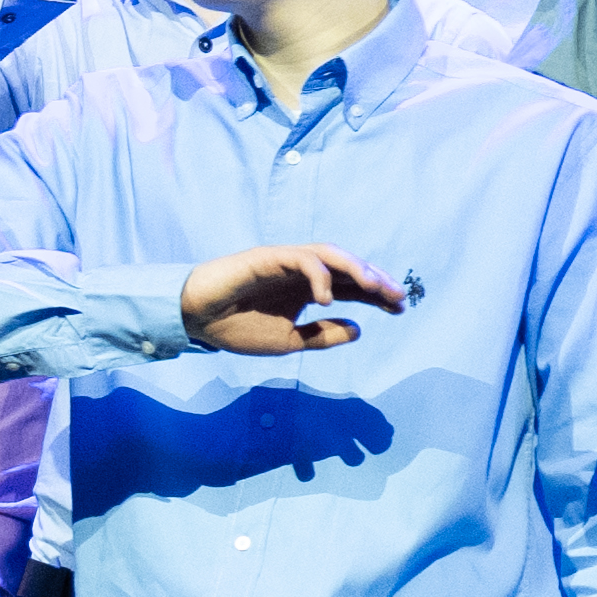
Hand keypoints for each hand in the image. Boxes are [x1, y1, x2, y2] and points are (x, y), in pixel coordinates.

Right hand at [180, 245, 408, 352]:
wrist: (195, 320)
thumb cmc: (235, 328)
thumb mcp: (288, 342)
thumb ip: (322, 336)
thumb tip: (359, 330)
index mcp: (307, 290)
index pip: (351, 288)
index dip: (377, 296)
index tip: (400, 310)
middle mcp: (302, 272)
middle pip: (348, 268)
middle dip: (376, 280)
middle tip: (398, 296)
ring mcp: (287, 262)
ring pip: (330, 254)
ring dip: (355, 268)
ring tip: (374, 288)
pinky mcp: (269, 257)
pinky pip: (302, 259)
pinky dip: (319, 276)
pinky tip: (326, 300)